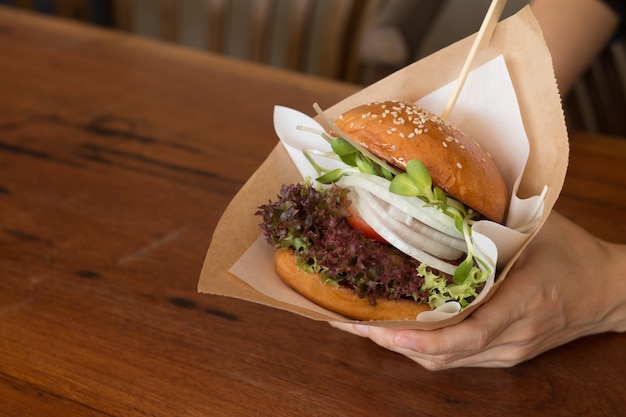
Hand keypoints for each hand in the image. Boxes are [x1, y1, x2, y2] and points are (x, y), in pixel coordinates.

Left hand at [330, 211, 625, 369]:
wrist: (609, 292)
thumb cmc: (572, 254)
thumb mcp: (535, 230)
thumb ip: (491, 226)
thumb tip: (439, 204)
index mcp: (525, 301)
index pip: (469, 333)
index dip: (423, 337)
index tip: (382, 330)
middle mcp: (513, 337)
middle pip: (444, 355)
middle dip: (391, 341)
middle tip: (346, 321)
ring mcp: (508, 353)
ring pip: (445, 362)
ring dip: (400, 347)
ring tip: (358, 325)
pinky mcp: (504, 356)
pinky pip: (456, 359)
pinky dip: (421, 348)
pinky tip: (393, 331)